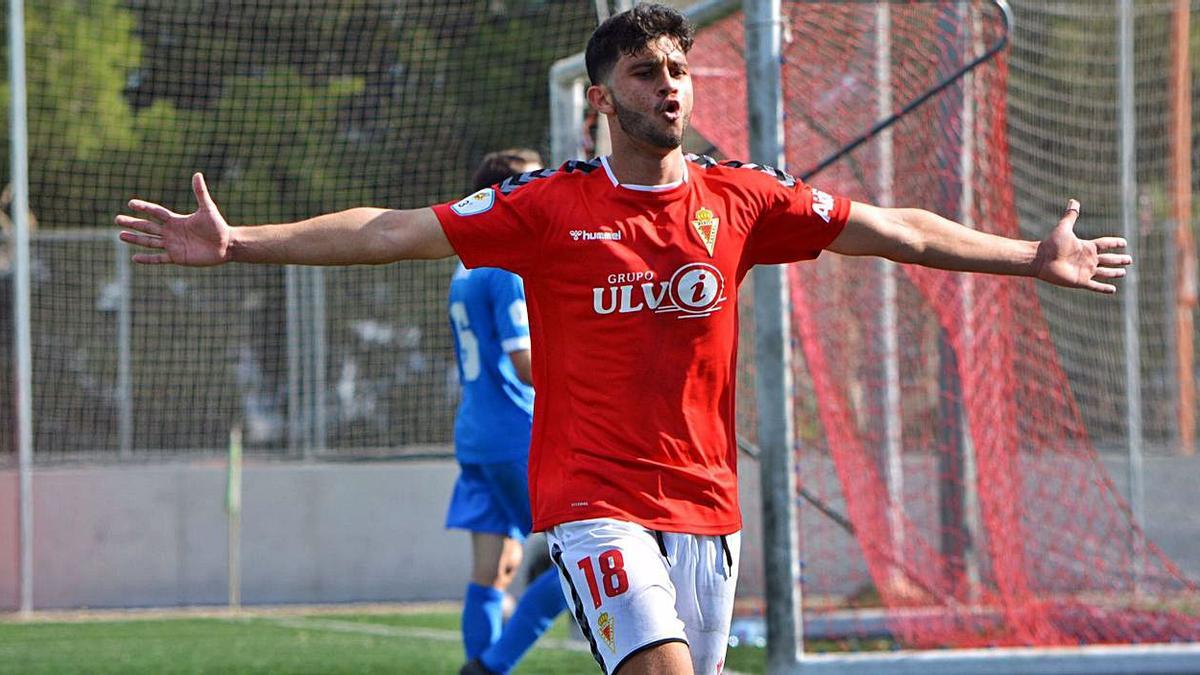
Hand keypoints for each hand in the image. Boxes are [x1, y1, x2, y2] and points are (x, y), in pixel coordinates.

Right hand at [115, 173, 230, 265]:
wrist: (227, 245)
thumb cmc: (218, 226)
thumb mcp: (207, 209)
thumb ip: (200, 193)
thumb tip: (197, 174)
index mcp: (176, 220)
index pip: (156, 212)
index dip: (144, 207)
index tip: (130, 203)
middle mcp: (171, 232)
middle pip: (147, 226)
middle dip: (133, 223)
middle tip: (117, 219)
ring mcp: (173, 245)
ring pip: (149, 241)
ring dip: (135, 239)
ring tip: (120, 235)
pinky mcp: (177, 257)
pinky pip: (159, 258)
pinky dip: (147, 259)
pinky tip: (134, 258)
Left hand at [1033, 200, 1131, 293]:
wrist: (1041, 259)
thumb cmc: (1051, 243)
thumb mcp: (1064, 228)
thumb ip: (1071, 215)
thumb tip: (1074, 200)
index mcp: (1087, 246)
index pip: (1105, 244)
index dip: (1115, 243)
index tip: (1124, 243)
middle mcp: (1088, 259)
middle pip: (1108, 259)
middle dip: (1119, 260)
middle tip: (1129, 260)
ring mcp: (1085, 270)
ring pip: (1105, 272)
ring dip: (1114, 273)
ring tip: (1123, 273)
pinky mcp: (1081, 281)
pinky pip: (1095, 286)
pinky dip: (1104, 288)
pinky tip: (1113, 290)